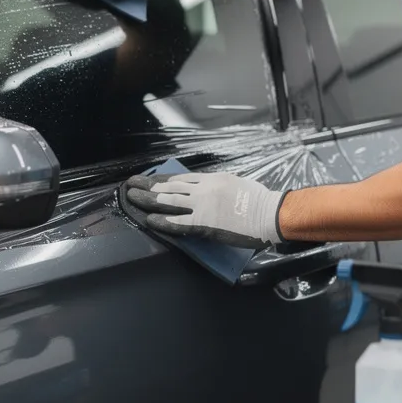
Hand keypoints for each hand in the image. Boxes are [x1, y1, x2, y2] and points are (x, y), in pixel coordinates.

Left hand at [124, 172, 285, 249]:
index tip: (148, 179)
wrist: (269, 213)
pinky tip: (149, 220)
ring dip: (148, 200)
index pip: (180, 178)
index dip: (161, 179)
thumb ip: (219, 186)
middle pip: (169, 187)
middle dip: (148, 186)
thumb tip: (207, 188)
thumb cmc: (259, 199)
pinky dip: (162, 222)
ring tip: (132, 198)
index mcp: (212, 179)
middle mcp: (203, 190)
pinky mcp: (205, 223)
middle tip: (132, 185)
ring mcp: (202, 206)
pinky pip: (179, 223)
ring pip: (169, 201)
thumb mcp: (236, 183)